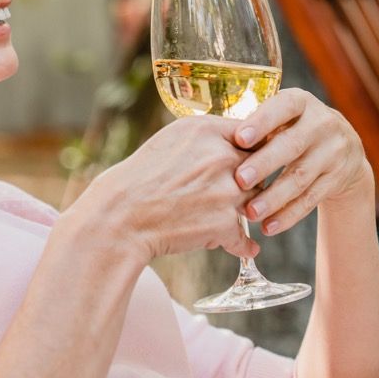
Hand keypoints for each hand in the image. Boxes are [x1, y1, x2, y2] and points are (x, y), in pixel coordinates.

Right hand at [79, 117, 258, 262]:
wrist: (119, 218)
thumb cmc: (140, 180)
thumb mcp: (171, 141)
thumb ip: (208, 139)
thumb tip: (238, 142)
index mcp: (207, 130)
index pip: (253, 134)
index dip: (252, 151)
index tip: (247, 163)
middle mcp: (221, 156)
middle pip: (259, 169)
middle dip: (248, 183)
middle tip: (228, 194)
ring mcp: (226, 190)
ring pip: (255, 202)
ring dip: (242, 212)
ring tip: (219, 218)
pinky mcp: (224, 223)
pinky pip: (244, 237)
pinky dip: (241, 245)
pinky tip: (241, 247)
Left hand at [230, 89, 372, 235]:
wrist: (344, 147)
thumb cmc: (295, 129)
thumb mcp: (284, 117)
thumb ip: (258, 125)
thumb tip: (217, 141)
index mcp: (301, 103)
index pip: (283, 107)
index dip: (262, 122)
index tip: (239, 139)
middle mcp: (321, 124)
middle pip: (291, 145)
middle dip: (264, 163)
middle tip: (240, 180)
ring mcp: (332, 152)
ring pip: (300, 177)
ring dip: (274, 197)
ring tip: (251, 212)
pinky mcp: (336, 179)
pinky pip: (310, 199)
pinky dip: (288, 215)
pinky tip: (269, 226)